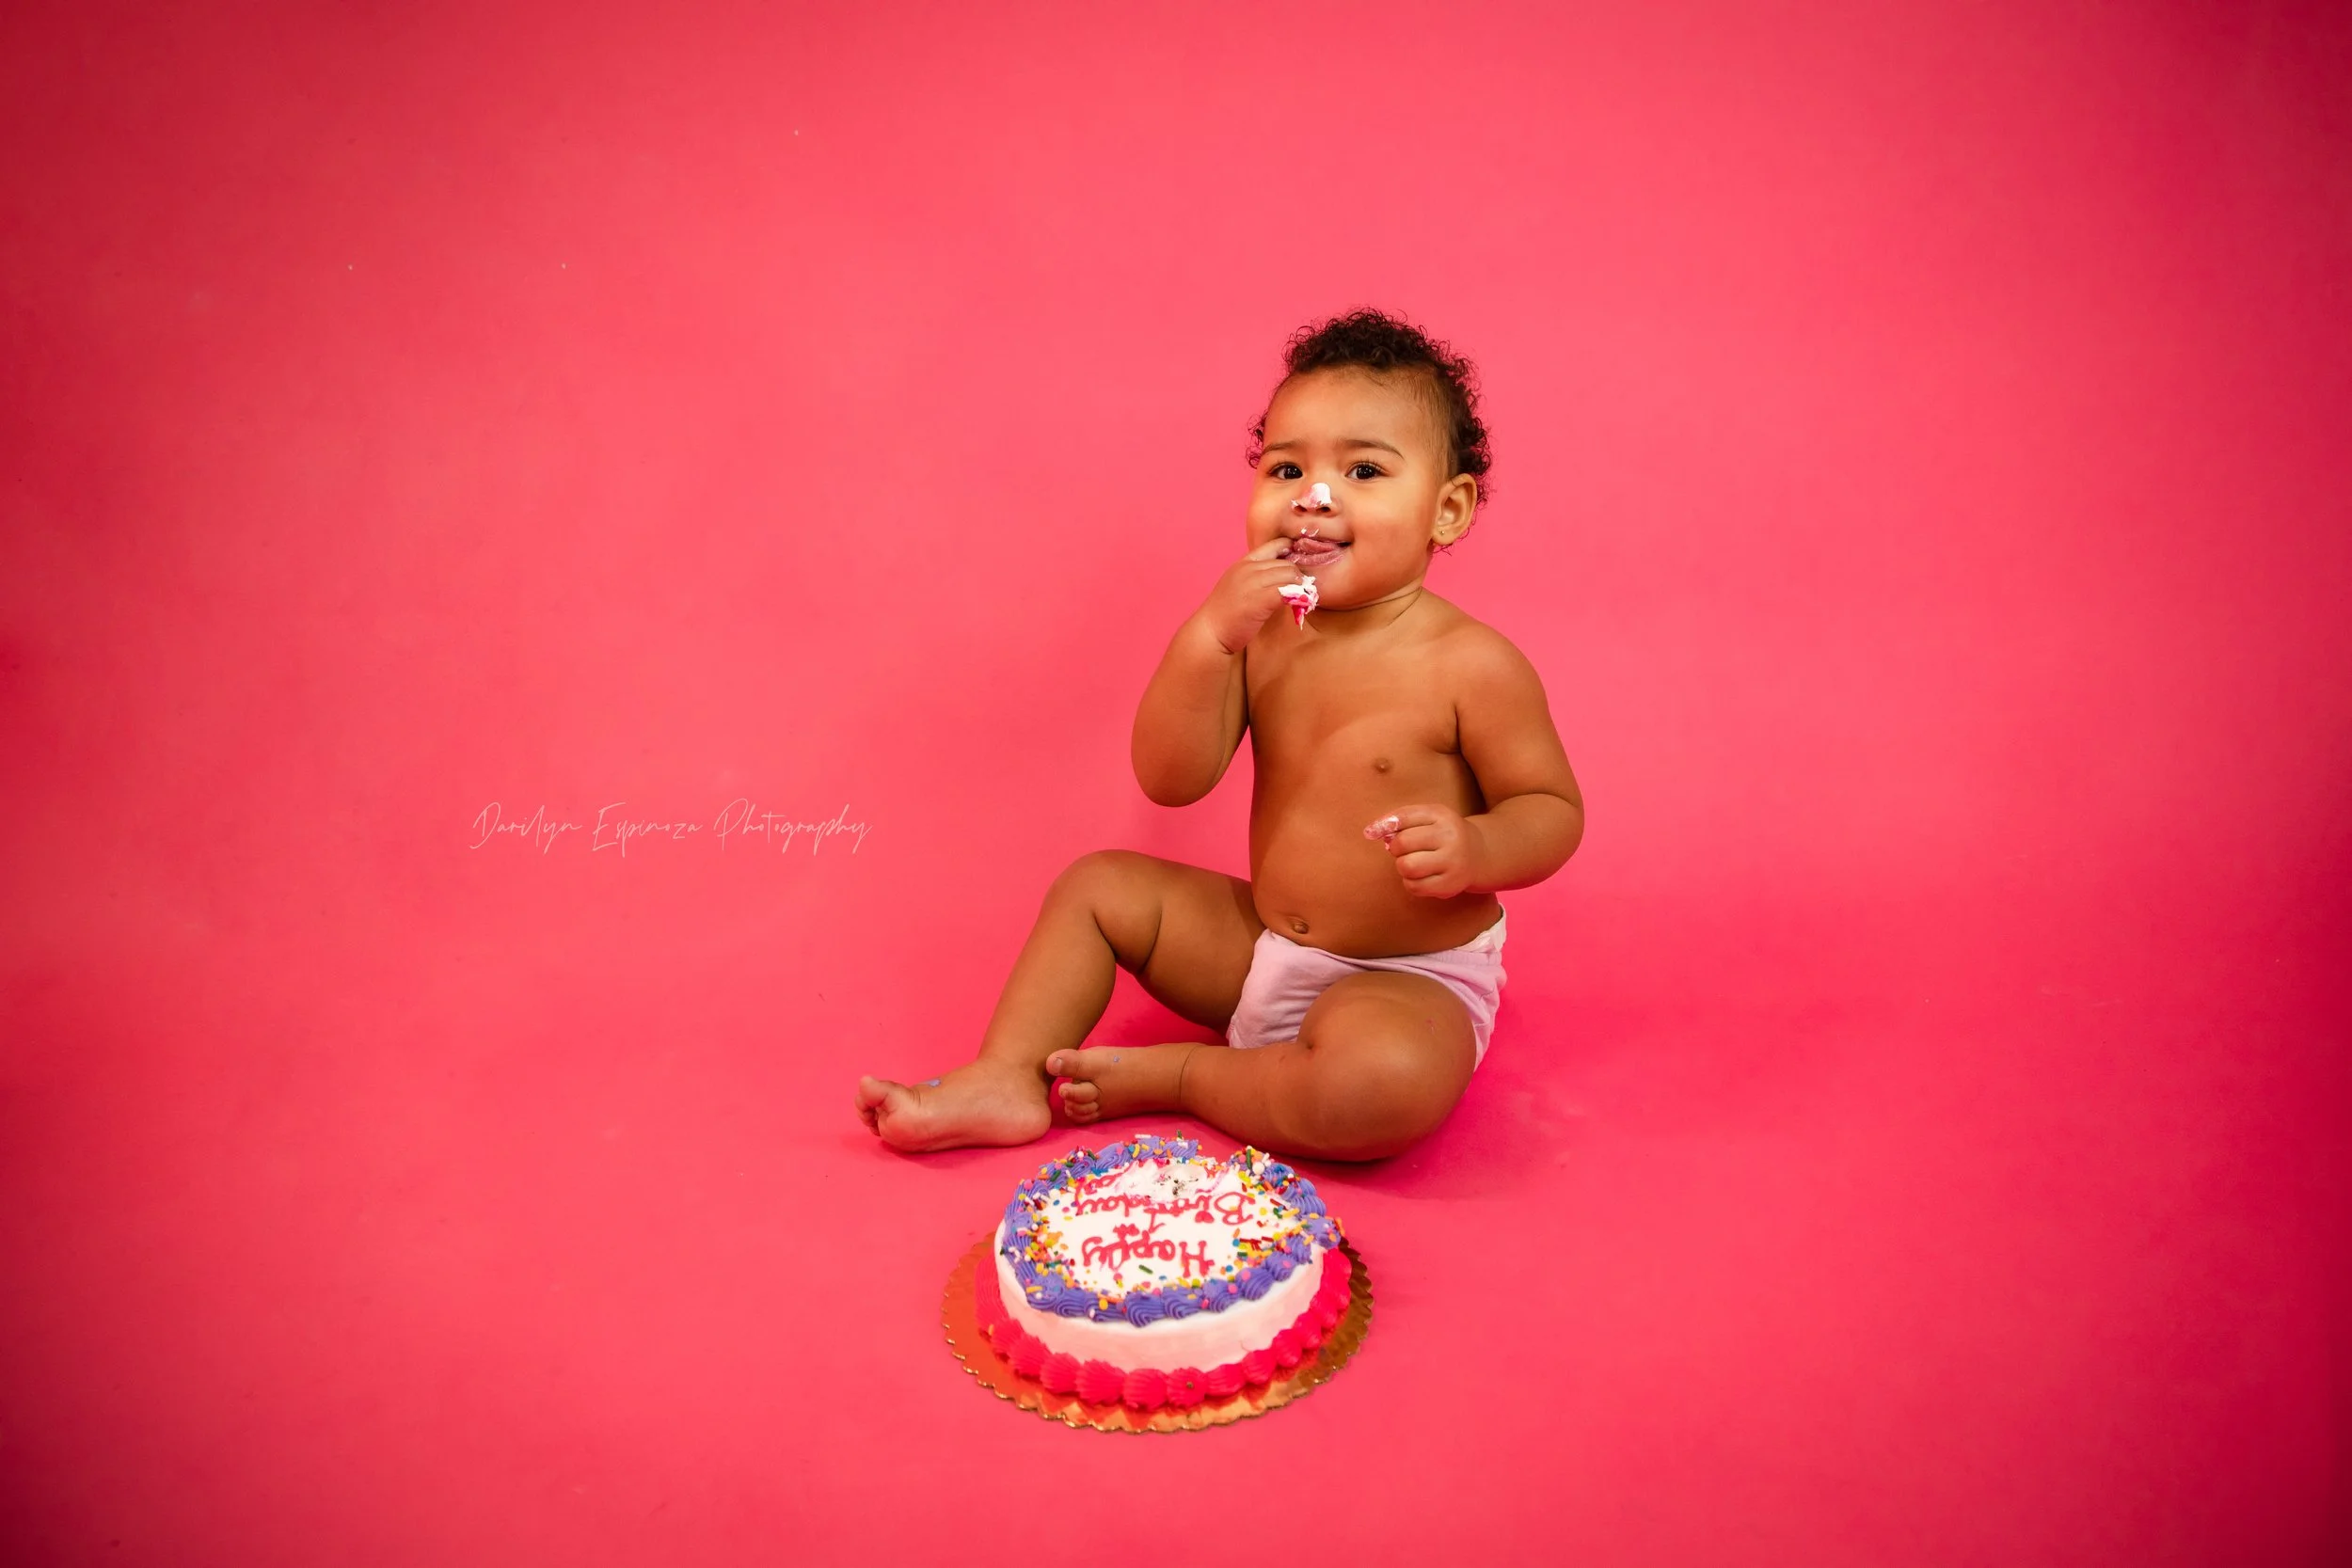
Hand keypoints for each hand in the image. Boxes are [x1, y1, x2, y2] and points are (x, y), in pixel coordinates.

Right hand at [1195, 535, 1308, 653]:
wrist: (1210, 634)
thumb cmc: (1226, 616)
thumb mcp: (1239, 587)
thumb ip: (1257, 579)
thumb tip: (1284, 578)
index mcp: (1243, 563)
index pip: (1275, 545)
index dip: (1290, 553)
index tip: (1296, 569)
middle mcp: (1248, 568)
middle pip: (1287, 563)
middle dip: (1298, 576)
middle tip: (1303, 590)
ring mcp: (1254, 582)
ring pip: (1291, 574)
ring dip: (1301, 587)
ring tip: (1302, 599)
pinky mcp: (1261, 599)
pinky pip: (1290, 591)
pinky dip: (1298, 597)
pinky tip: (1299, 607)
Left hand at [1367, 805, 1483, 898]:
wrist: (1479, 854)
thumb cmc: (1442, 833)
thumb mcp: (1427, 817)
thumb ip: (1399, 819)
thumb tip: (1371, 832)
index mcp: (1442, 816)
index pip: (1403, 818)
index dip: (1383, 826)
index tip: (1372, 833)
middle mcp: (1451, 837)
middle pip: (1403, 843)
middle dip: (1395, 848)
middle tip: (1404, 850)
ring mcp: (1452, 862)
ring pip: (1407, 867)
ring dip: (1402, 866)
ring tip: (1412, 862)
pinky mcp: (1449, 885)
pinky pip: (1414, 886)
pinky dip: (1410, 882)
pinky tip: (1420, 876)